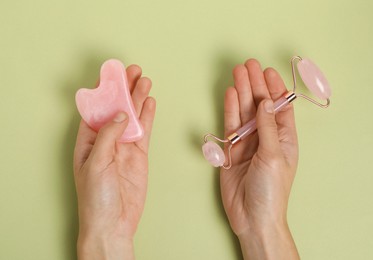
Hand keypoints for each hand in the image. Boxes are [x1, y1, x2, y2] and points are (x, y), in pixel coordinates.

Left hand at [73, 65, 155, 259]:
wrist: (114, 223)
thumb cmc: (96, 198)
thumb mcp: (96, 163)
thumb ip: (108, 136)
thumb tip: (121, 114)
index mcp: (88, 141)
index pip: (95, 109)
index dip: (103, 91)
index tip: (111, 74)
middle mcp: (106, 140)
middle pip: (117, 108)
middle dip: (124, 89)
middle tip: (133, 71)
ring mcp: (124, 147)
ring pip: (133, 117)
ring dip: (138, 99)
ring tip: (144, 81)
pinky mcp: (139, 155)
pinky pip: (145, 131)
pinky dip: (148, 116)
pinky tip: (150, 102)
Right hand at [220, 59, 299, 258]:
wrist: (252, 216)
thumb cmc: (271, 190)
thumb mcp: (274, 156)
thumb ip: (267, 127)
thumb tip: (265, 102)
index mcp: (284, 138)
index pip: (280, 107)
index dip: (274, 88)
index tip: (267, 71)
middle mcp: (266, 136)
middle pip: (260, 104)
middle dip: (255, 84)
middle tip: (248, 64)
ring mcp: (248, 141)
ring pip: (244, 111)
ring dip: (242, 92)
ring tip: (238, 72)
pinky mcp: (232, 149)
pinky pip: (231, 125)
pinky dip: (230, 109)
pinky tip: (230, 94)